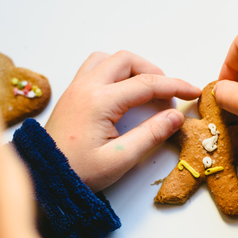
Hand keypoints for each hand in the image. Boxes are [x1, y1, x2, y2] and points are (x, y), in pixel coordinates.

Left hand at [45, 50, 200, 191]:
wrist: (44, 178)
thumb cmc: (79, 172)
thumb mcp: (120, 159)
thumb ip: (151, 135)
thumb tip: (176, 116)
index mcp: (99, 102)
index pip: (146, 84)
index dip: (174, 86)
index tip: (193, 91)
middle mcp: (86, 87)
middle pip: (126, 61)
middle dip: (153, 72)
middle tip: (168, 93)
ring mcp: (76, 88)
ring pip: (108, 59)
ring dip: (132, 68)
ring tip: (146, 88)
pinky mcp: (73, 94)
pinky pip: (95, 67)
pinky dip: (115, 71)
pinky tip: (123, 91)